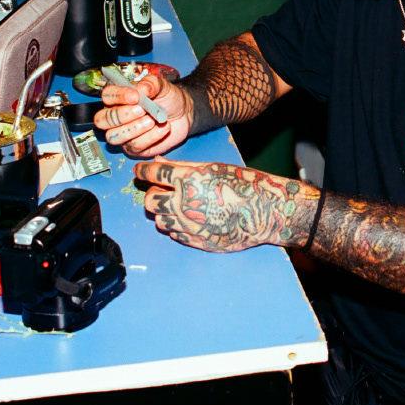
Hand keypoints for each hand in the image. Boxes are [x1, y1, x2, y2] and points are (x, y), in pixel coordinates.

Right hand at [95, 69, 191, 156]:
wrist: (184, 114)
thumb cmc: (168, 98)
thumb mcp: (162, 86)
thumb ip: (151, 84)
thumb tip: (142, 88)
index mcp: (117, 98)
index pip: (106, 96)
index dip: (118, 96)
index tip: (135, 96)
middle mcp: (115, 117)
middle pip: (102, 120)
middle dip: (122, 115)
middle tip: (142, 110)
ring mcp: (123, 134)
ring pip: (114, 137)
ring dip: (133, 129)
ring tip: (152, 121)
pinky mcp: (134, 148)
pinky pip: (134, 146)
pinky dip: (150, 137)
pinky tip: (162, 128)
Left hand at [132, 158, 319, 251]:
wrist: (265, 212)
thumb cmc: (242, 184)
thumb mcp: (212, 167)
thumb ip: (181, 166)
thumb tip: (157, 162)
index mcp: (187, 181)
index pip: (152, 174)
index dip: (142, 171)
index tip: (140, 172)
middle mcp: (184, 204)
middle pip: (150, 201)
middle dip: (152, 194)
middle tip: (161, 190)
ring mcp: (189, 226)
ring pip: (159, 220)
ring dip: (163, 212)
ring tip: (178, 205)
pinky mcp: (196, 241)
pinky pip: (174, 234)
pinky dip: (176, 226)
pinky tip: (188, 218)